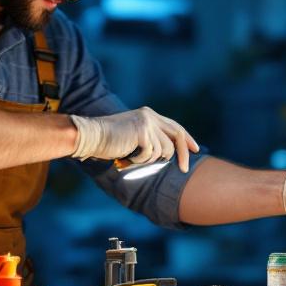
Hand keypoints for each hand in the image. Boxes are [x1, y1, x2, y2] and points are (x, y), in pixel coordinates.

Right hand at [70, 107, 200, 171]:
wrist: (90, 136)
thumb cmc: (108, 142)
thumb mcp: (133, 138)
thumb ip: (151, 140)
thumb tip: (170, 155)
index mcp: (149, 115)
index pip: (174, 126)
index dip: (186, 138)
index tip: (195, 149)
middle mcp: (150, 116)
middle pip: (176, 136)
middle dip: (183, 154)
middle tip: (184, 170)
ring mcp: (147, 123)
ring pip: (162, 151)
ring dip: (147, 160)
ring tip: (130, 157)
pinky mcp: (143, 133)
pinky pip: (150, 155)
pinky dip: (138, 161)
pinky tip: (124, 156)